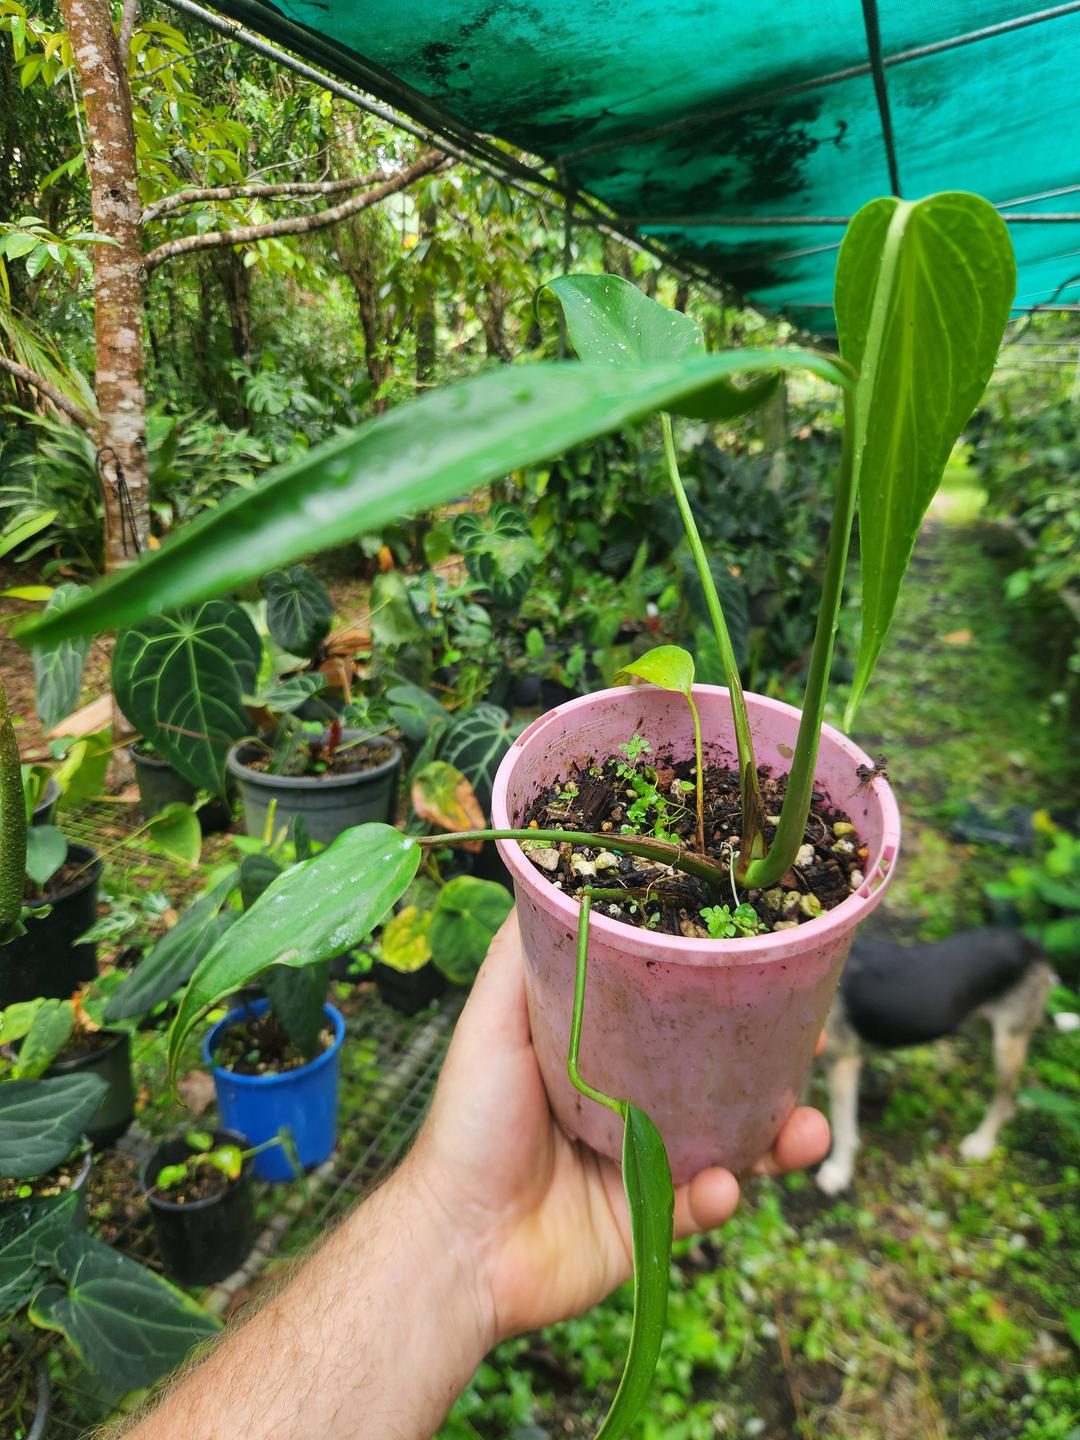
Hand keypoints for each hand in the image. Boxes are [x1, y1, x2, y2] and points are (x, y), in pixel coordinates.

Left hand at [409, 910, 829, 1347]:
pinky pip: (703, 1207)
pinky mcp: (650, 1226)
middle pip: (720, 1078)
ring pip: (732, 1145)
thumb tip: (545, 877)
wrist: (455, 1242)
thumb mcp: (492, 1020)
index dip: (724, 997)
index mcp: (601, 1056)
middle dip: (776, 1066)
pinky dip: (721, 1196)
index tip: (770, 970)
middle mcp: (631, 1107)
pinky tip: (723, 1186)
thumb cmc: (469, 1122)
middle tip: (814, 1046)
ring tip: (806, 1130)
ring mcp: (645, 1168)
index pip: (677, 1017)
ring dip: (780, 1138)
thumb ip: (522, 958)